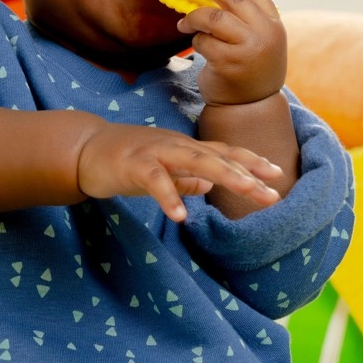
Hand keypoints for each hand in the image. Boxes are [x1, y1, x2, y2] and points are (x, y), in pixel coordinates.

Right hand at [76, 121, 283, 222]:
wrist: (84, 149)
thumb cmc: (126, 161)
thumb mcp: (162, 171)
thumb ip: (186, 178)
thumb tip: (209, 187)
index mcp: (186, 150)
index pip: (225, 154)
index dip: (252, 162)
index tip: (278, 176)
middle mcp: (176, 146)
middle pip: (219, 157)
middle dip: (248, 174)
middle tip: (273, 194)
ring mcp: (155, 152)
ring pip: (195, 160)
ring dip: (224, 174)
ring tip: (248, 190)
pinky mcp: (133, 164)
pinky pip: (154, 180)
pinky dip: (169, 196)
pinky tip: (181, 216)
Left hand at [177, 0, 285, 106]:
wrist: (250, 107)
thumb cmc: (250, 70)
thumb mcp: (260, 41)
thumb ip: (247, 18)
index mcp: (275, 26)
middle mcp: (265, 35)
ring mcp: (248, 49)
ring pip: (214, 17)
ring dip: (195, 17)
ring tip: (185, 22)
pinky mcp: (228, 63)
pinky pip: (204, 41)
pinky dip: (197, 42)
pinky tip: (198, 47)